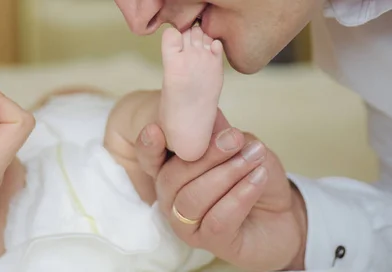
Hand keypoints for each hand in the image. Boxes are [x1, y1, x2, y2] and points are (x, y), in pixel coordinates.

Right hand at [135, 110, 306, 270]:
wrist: (283, 213)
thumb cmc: (255, 176)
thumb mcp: (241, 145)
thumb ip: (220, 133)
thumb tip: (208, 115)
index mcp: (170, 169)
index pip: (148, 158)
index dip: (148, 145)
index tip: (155, 129)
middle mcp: (170, 197)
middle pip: (171, 177)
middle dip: (204, 155)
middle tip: (234, 139)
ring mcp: (186, 223)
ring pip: (191, 199)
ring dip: (225, 174)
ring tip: (253, 158)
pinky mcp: (209, 242)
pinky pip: (217, 220)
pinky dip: (240, 196)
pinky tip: (258, 178)